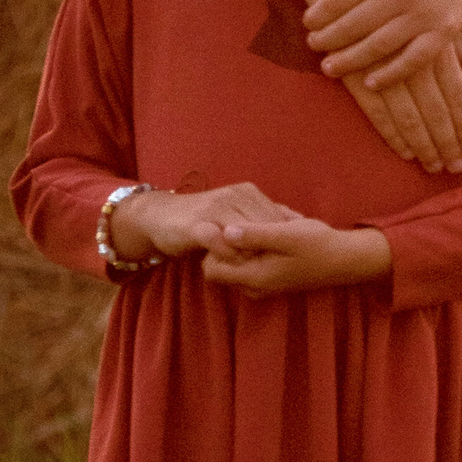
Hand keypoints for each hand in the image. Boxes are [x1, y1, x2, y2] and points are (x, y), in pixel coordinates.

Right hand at [110, 182, 304, 263]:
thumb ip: (262, 217)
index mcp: (247, 192)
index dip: (284, 239)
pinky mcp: (197, 224)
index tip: (286, 258)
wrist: (162, 216)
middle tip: (272, 268)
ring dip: (252, 254)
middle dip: (270, 249)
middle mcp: (233, 195)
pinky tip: (232, 264)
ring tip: (255, 268)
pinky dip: (228, 255)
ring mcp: (215, 208)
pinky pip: (218, 241)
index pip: (277, 216)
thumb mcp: (237, 213)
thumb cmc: (205, 219)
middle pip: (265, 225)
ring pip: (245, 234)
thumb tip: (299, 222)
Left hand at [202, 217, 390, 296]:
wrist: (345, 258)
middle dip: (225, 244)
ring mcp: (261, 283)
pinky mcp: (268, 276)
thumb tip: (224, 231)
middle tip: (245, 223)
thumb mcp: (286, 234)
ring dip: (240, 243)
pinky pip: (247, 261)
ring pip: (233, 262)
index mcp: (255, 278)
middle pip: (219, 266)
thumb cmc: (318, 244)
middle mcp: (253, 286)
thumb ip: (254, 235)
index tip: (226, 225)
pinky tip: (270, 230)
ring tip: (262, 225)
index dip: (212, 246)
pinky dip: (252, 246)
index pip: (211, 269)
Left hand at [301, 0, 461, 76]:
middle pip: (354, 24)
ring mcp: (423, 13)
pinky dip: (391, 74)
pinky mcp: (443, 30)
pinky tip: (371, 83)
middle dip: (329, 39)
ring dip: (351, 60)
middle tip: (313, 47)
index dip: (319, 14)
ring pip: (378, 45)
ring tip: (330, 68)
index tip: (307, 24)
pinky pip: (413, 59)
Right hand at [343, 48, 461, 175]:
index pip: (457, 93)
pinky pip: (378, 112)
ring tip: (432, 166)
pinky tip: (403, 151)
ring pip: (409, 117)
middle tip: (454, 168)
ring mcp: (384, 67)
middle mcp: (413, 57)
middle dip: (446, 142)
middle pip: (436, 111)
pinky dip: (392, 134)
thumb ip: (456, 43)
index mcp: (435, 43)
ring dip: (422, 145)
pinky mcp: (356, 72)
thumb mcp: (427, 12)